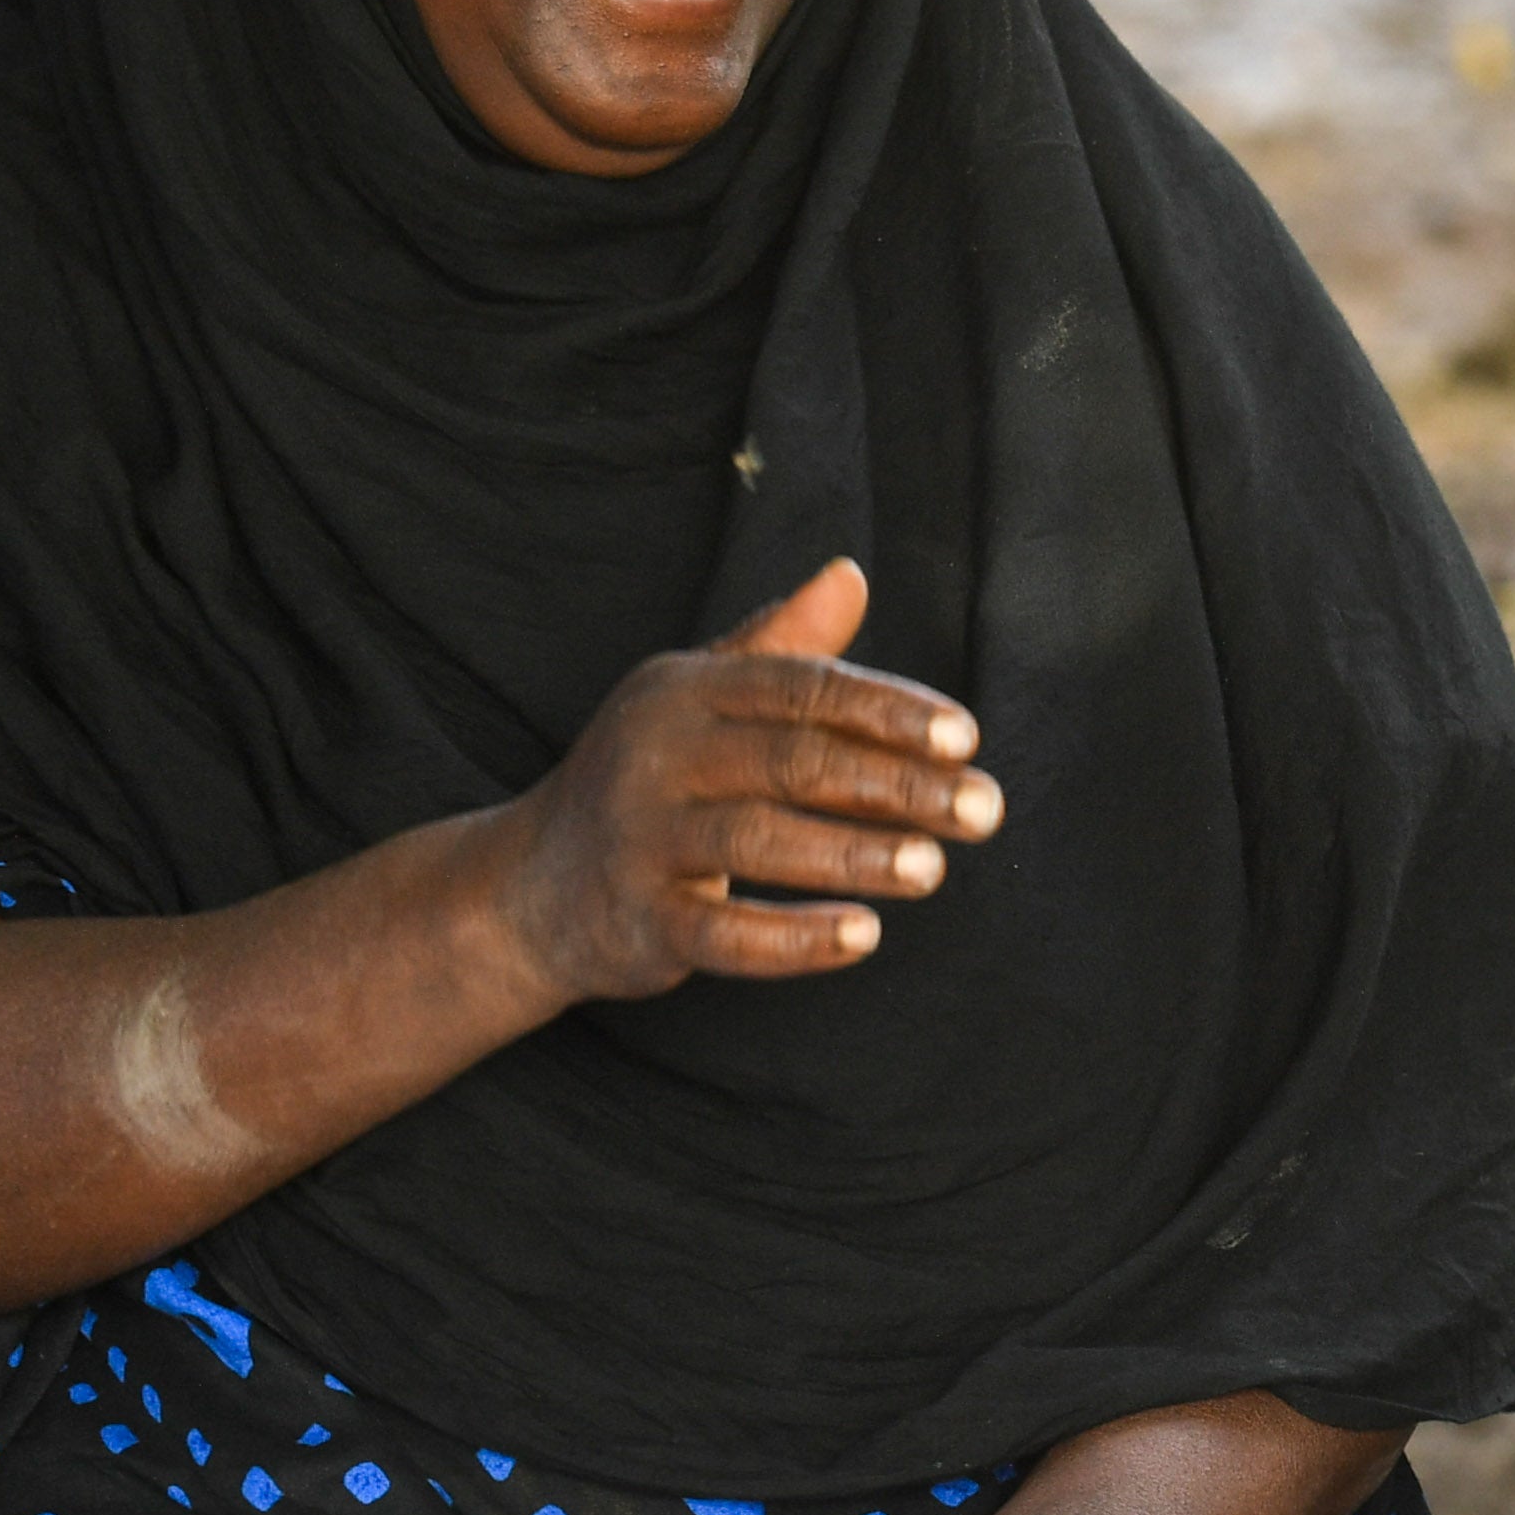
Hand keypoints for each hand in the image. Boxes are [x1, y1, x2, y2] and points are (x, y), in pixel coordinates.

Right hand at [491, 556, 1000, 1000]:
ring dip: (854, 855)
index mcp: (685, 691)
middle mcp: (657, 755)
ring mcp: (640, 839)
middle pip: (791, 761)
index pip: (801, 690)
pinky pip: (721, 934)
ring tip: (934, 869)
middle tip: (984, 811)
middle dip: (895, 786)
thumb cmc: (648, 778)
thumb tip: (852, 575)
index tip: (967, 740)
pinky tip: (861, 936)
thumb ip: (780, 645)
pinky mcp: (636, 920)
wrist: (530, 885)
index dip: (888, 712)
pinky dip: (793, 938)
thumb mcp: (700, 698)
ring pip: (758, 842)